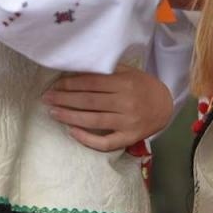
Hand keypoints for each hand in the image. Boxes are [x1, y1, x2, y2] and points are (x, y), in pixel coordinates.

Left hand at [42, 64, 172, 152]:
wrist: (165, 106)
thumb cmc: (141, 86)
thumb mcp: (128, 72)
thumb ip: (106, 71)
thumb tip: (76, 69)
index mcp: (125, 83)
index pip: (91, 83)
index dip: (70, 84)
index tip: (54, 85)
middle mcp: (126, 102)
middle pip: (89, 101)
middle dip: (64, 99)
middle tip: (46, 98)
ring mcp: (128, 122)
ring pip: (94, 120)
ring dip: (70, 117)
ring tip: (53, 113)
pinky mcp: (129, 138)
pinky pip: (106, 142)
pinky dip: (88, 139)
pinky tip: (72, 133)